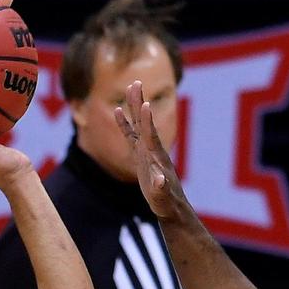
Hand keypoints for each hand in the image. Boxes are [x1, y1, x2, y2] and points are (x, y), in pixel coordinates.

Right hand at [114, 80, 188, 218]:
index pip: (150, 135)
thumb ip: (160, 188)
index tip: (145, 104)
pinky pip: (131, 135)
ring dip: (133, 105)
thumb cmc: (167, 203)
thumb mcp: (162, 197)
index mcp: (157, 157)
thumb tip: (158, 180)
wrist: (171, 206)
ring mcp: (147, 150)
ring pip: (138, 124)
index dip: (146, 121)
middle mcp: (152, 149)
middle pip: (144, 122)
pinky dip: (124, 123)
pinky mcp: (141, 155)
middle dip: (139, 103)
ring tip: (131, 86)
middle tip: (136, 82)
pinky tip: (118, 110)